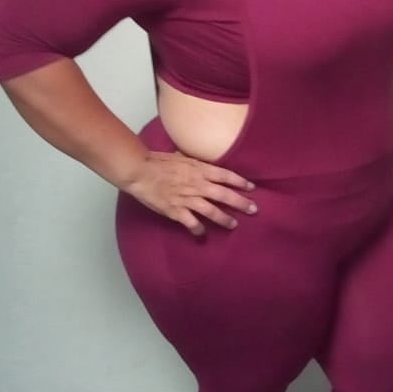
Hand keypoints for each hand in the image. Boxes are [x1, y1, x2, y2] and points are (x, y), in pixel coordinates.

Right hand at [123, 151, 256, 234]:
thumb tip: (206, 165)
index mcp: (199, 169)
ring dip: (225, 219)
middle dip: (240, 203)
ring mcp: (187, 199)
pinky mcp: (176, 211)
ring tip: (234, 225)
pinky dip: (198, 229)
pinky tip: (203, 234)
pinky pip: (191, 223)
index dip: (240, 182)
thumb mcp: (182, 157)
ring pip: (212, 211)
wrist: (139, 171)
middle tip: (253, 210)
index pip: (225, 175)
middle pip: (224, 195)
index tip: (251, 188)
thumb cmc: (158, 161)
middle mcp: (197, 184)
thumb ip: (196, 163)